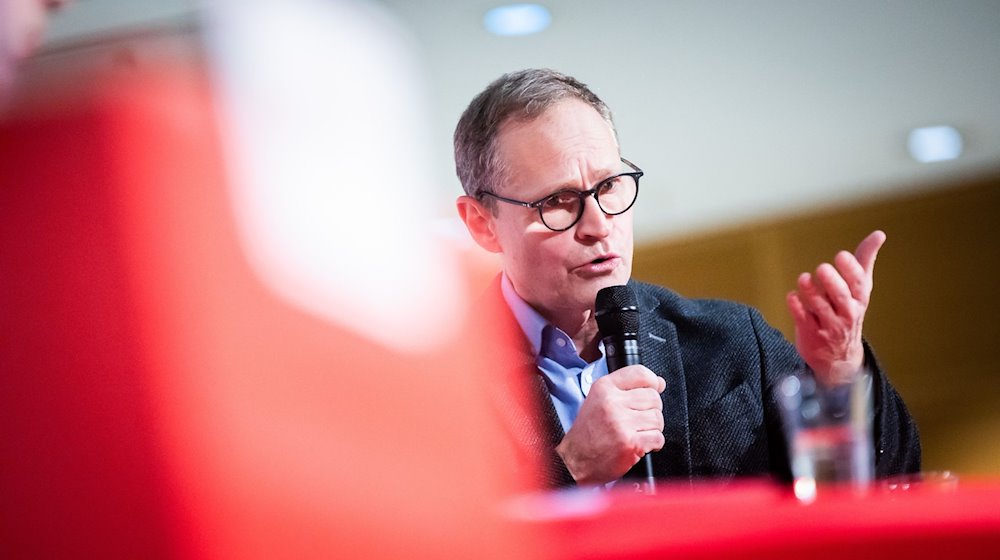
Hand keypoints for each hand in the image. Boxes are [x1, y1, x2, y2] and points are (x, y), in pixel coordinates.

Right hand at [555, 365, 664, 484]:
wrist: (575, 460)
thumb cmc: (587, 432)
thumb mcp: (598, 399)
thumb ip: (626, 388)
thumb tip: (659, 383)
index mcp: (603, 388)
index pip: (640, 374)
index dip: (653, 381)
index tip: (655, 388)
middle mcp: (612, 402)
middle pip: (653, 397)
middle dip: (651, 410)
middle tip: (638, 420)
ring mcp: (621, 423)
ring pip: (657, 418)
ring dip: (652, 428)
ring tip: (636, 433)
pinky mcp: (630, 443)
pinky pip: (658, 437)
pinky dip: (653, 443)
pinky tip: (639, 444)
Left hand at [786, 230, 885, 385]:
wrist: (840, 358)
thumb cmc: (849, 311)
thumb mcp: (860, 289)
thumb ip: (865, 260)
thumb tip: (879, 233)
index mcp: (859, 299)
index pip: (858, 283)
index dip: (850, 270)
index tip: (842, 255)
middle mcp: (846, 313)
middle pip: (840, 296)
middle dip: (832, 282)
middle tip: (822, 268)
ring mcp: (828, 325)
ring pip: (820, 307)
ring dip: (811, 292)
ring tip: (804, 278)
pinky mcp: (810, 333)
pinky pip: (803, 319)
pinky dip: (796, 308)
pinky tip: (791, 296)